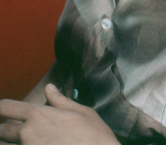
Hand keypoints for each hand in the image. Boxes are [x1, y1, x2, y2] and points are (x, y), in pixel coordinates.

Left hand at [0, 84, 118, 144]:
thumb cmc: (94, 135)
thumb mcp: (82, 112)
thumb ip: (61, 100)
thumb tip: (50, 88)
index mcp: (39, 114)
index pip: (6, 106)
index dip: (3, 108)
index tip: (6, 111)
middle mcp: (27, 132)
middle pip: (1, 130)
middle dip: (6, 130)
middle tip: (17, 131)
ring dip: (10, 142)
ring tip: (24, 141)